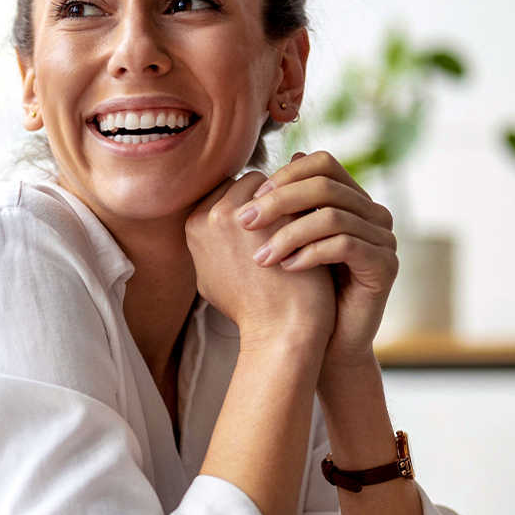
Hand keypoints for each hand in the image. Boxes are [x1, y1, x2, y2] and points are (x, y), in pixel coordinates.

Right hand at [186, 171, 335, 351]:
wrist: (280, 331)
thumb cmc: (250, 311)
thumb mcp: (211, 278)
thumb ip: (210, 243)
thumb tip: (213, 220)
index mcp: (194, 225)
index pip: (226, 191)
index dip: (252, 207)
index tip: (271, 227)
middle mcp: (213, 214)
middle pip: (249, 183)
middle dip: (271, 198)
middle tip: (291, 223)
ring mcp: (246, 213)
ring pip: (276, 184)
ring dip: (291, 199)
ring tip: (306, 226)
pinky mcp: (281, 214)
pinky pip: (299, 193)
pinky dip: (310, 206)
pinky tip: (319, 228)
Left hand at [233, 151, 397, 366]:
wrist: (323, 342)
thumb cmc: (297, 292)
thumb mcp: (282, 243)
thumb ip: (275, 211)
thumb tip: (252, 176)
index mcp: (349, 200)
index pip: (321, 163)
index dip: (285, 176)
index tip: (250, 199)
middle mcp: (371, 213)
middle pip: (326, 184)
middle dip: (279, 201)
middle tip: (244, 223)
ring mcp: (383, 238)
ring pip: (333, 216)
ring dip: (288, 234)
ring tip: (260, 257)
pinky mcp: (385, 265)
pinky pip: (346, 246)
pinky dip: (310, 254)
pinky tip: (286, 269)